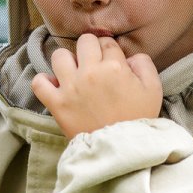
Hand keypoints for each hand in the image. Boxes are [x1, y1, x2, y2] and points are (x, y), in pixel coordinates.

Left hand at [31, 35, 162, 137]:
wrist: (120, 150)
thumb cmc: (138, 119)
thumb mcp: (153, 89)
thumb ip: (144, 64)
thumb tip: (128, 56)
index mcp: (114, 67)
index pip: (107, 42)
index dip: (109, 49)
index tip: (109, 61)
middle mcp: (90, 72)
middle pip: (84, 41)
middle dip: (89, 49)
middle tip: (93, 64)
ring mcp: (70, 87)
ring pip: (59, 55)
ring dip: (66, 61)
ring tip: (73, 73)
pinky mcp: (56, 103)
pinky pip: (39, 82)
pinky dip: (43, 81)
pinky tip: (54, 85)